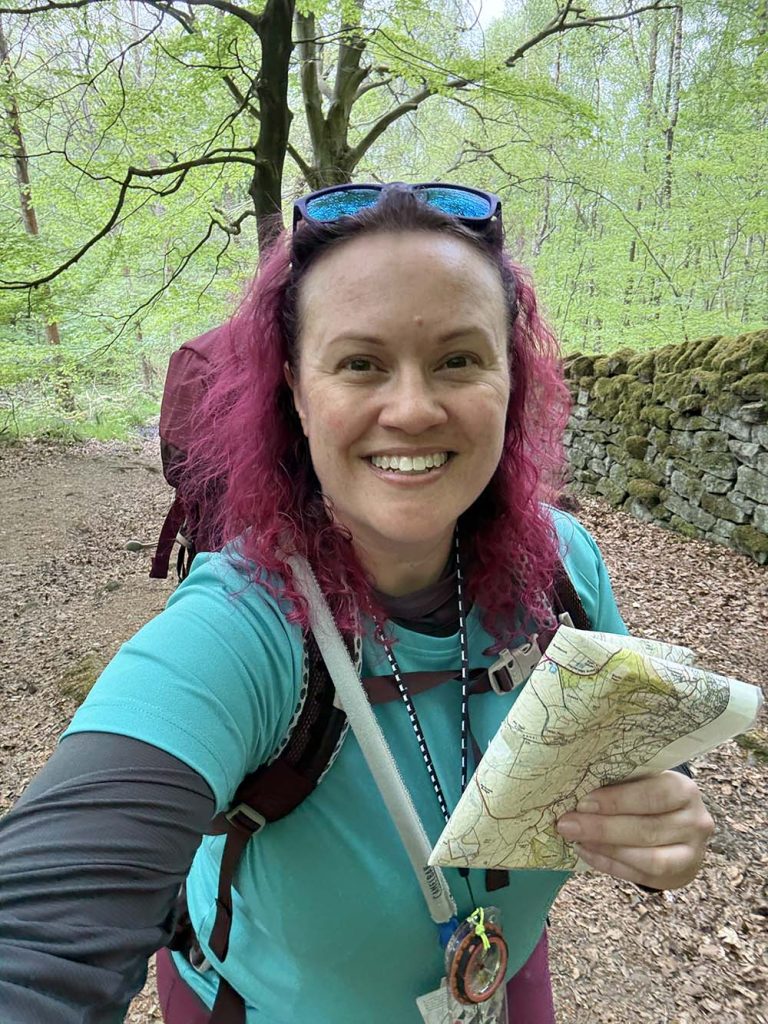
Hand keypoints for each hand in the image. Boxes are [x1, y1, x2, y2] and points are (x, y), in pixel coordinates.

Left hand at [556, 770, 713, 889]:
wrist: (677, 825)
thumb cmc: (648, 796)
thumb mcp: (641, 781)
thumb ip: (618, 784)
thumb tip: (574, 788)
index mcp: (684, 790)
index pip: (653, 795)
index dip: (617, 800)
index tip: (583, 802)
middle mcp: (695, 822)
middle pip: (647, 829)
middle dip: (602, 828)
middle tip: (567, 824)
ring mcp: (692, 853)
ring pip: (647, 858)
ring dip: (605, 849)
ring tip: (575, 839)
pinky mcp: (678, 876)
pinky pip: (640, 874)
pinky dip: (609, 864)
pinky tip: (585, 852)